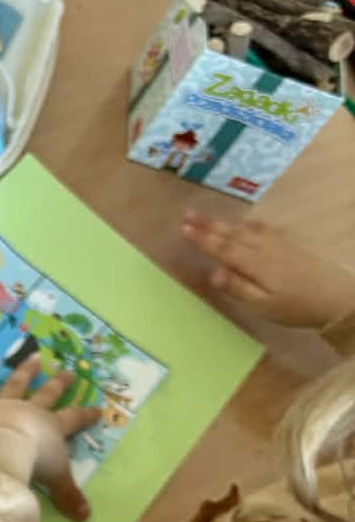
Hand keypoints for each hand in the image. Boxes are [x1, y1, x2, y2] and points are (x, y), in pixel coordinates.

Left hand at [0, 353, 102, 521]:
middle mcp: (28, 412)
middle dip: (59, 384)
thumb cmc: (29, 465)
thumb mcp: (54, 482)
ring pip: (15, 385)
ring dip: (24, 371)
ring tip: (32, 357)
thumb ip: (68, 496)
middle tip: (67, 371)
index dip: (86, 416)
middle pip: (47, 395)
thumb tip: (85, 517)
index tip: (98, 409)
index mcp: (50, 428)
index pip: (73, 420)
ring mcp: (2, 406)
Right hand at [182, 209, 354, 330]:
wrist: (338, 297)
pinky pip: (264, 228)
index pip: (223, 249)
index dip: (202, 239)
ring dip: (224, 223)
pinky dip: (249, 224)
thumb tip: (214, 274)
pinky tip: (246, 222)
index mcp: (255, 264)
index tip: (183, 228)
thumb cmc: (298, 307)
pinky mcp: (290, 243)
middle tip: (187, 213)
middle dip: (208, 225)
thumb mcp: (266, 306)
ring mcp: (279, 243)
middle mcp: (264, 248)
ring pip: (246, 230)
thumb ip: (240, 289)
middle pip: (231, 234)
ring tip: (206, 217)